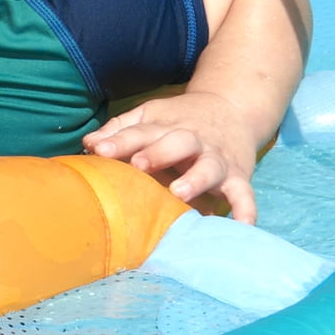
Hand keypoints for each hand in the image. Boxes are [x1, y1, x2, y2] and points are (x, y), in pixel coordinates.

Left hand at [85, 90, 265, 223]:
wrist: (233, 109)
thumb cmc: (178, 121)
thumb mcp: (150, 116)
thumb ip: (120, 130)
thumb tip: (89, 144)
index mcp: (166, 126)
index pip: (141, 131)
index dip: (120, 140)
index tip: (99, 150)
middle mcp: (193, 141)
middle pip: (178, 142)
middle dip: (159, 153)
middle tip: (138, 165)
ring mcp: (216, 159)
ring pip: (209, 166)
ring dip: (196, 179)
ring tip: (179, 193)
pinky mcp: (238, 175)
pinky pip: (244, 193)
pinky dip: (245, 209)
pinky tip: (240, 226)